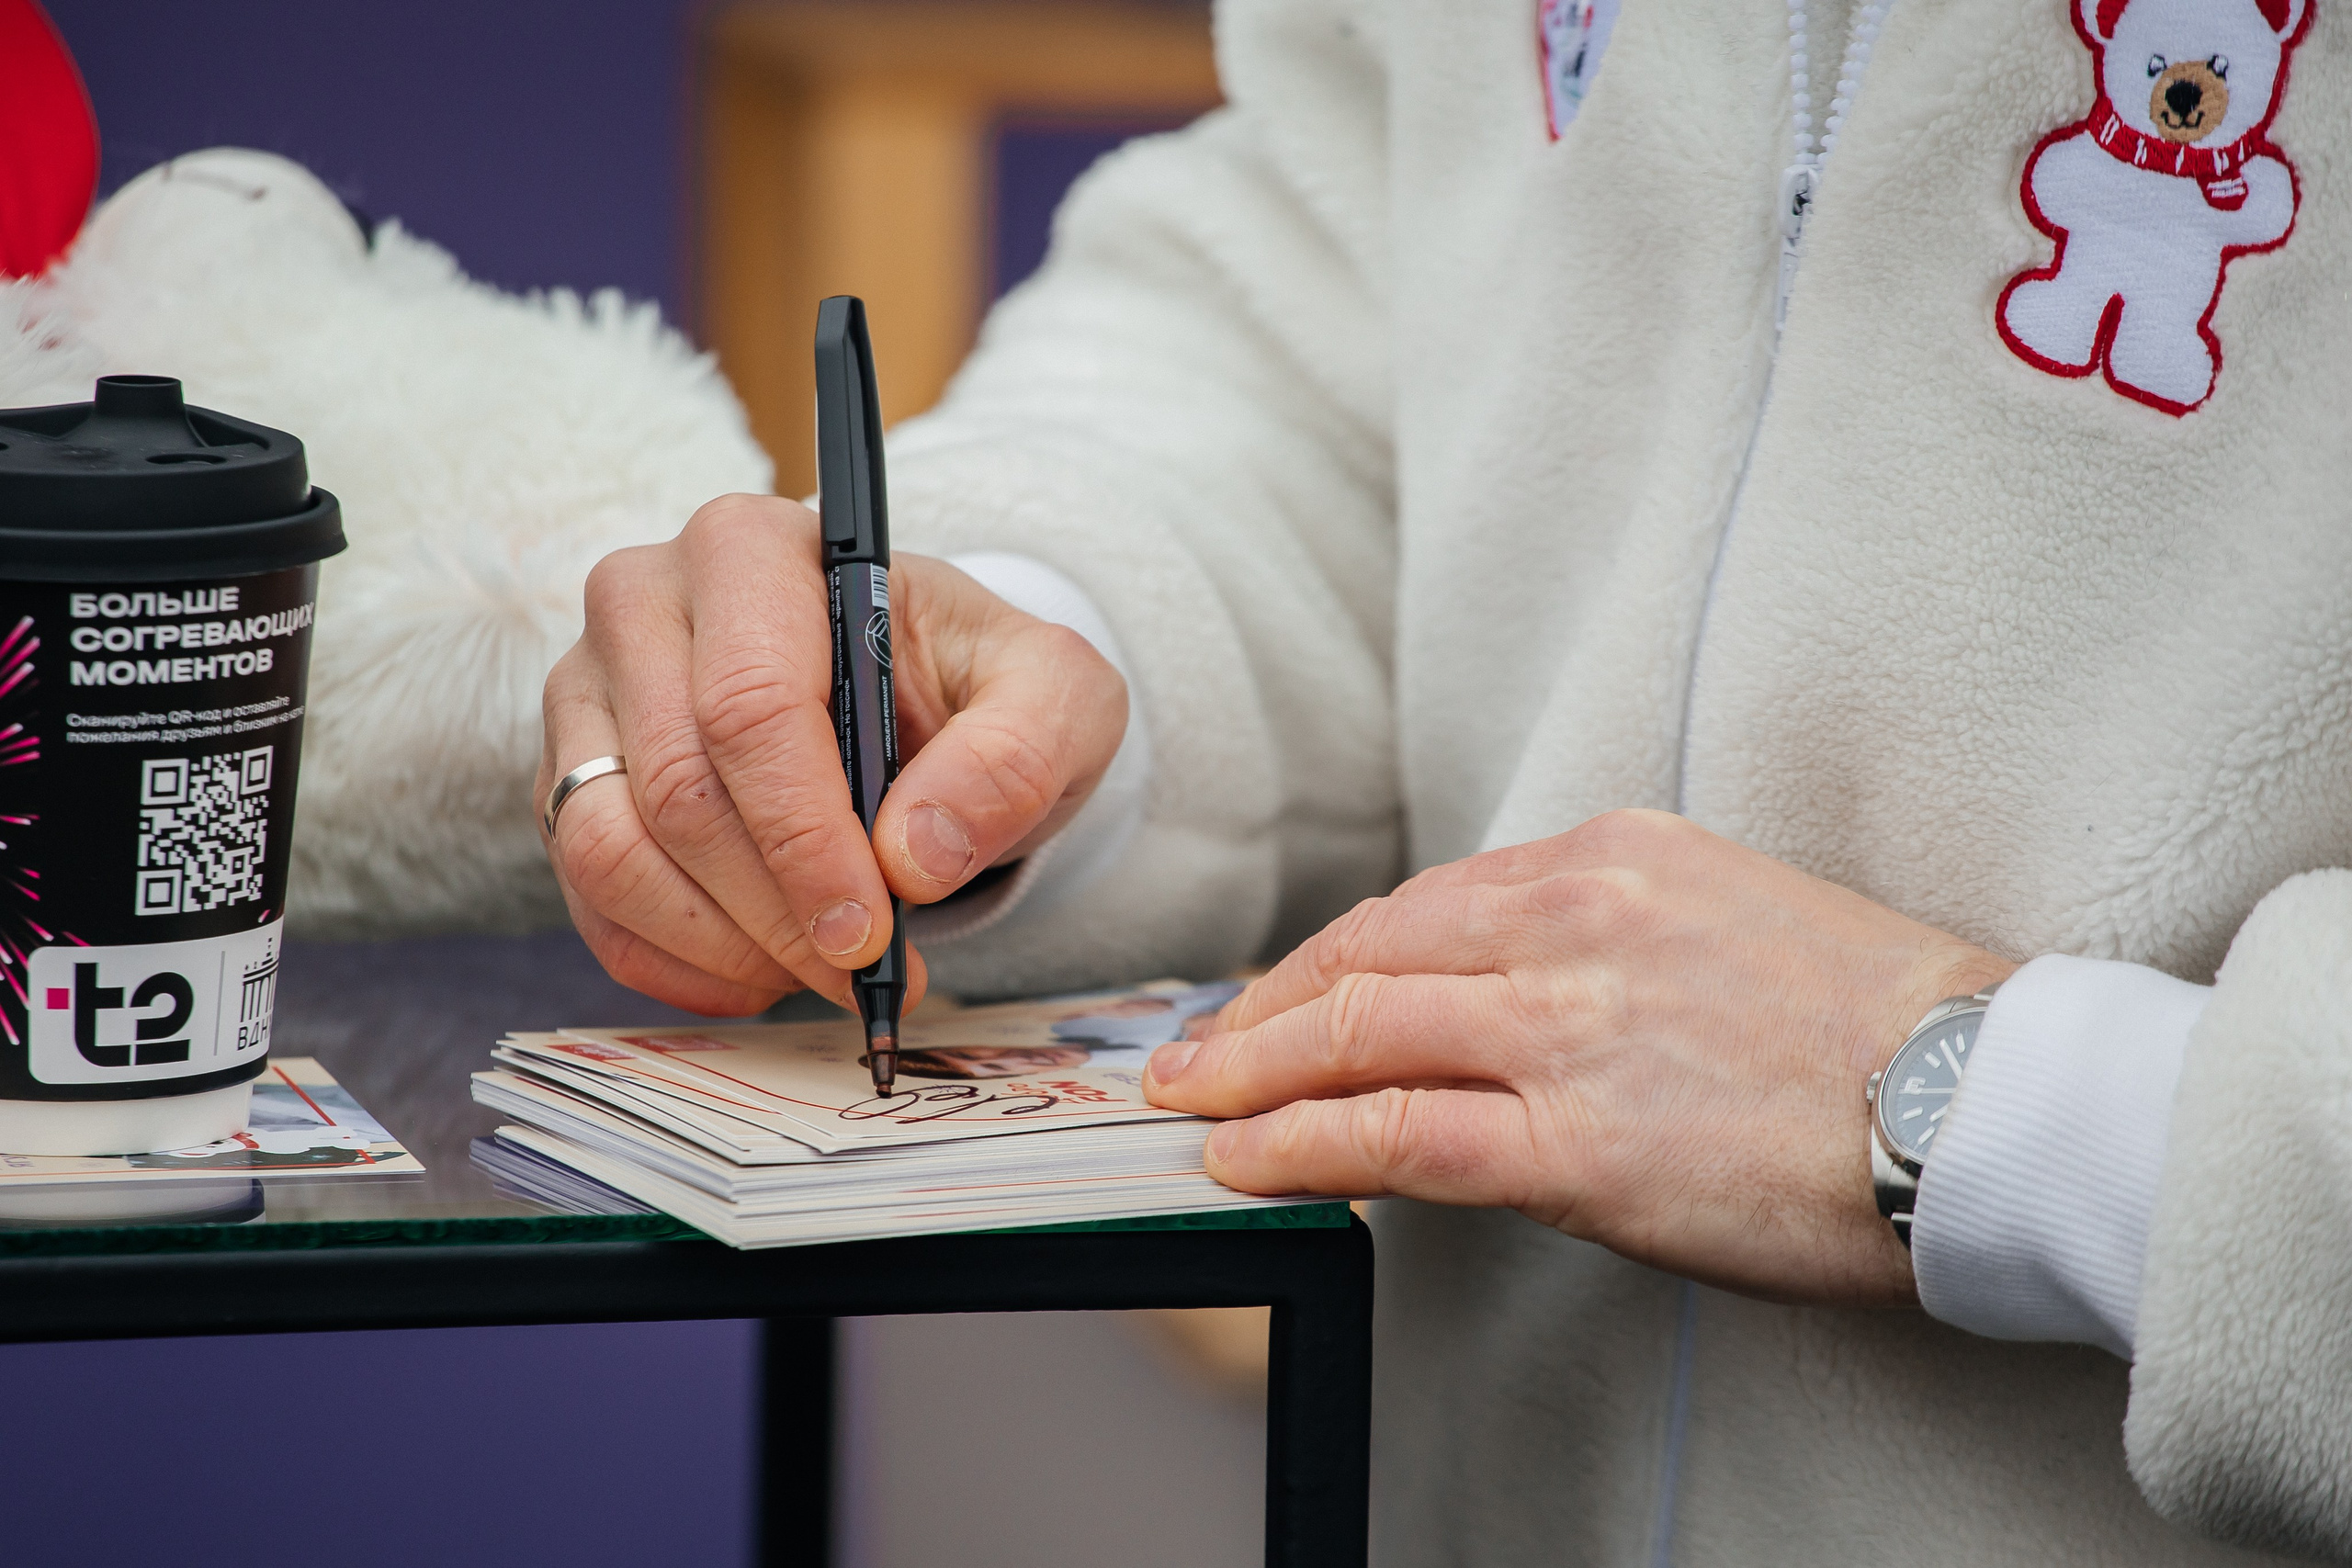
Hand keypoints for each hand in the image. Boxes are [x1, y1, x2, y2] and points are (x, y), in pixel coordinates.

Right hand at [539, 495, 1128, 1014]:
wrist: (922, 701)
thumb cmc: (975, 684)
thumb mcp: (1054, 698)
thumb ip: (1013, 757)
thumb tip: (916, 856)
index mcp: (751, 548)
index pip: (751, 707)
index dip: (806, 839)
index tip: (868, 931)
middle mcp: (643, 603)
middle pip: (678, 788)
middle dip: (775, 909)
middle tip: (859, 968)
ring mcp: (589, 696)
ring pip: (608, 850)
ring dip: (720, 942)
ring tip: (818, 970)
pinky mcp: (567, 780)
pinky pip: (590, 900)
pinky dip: (676, 962)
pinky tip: (764, 969)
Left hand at [1142, 810, 2014, 1305]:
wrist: (1992, 1101)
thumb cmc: (1881, 1030)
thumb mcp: (1726, 922)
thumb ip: (1605, 942)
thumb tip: (1504, 1005)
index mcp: (1612, 855)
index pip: (1423, 905)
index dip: (1328, 960)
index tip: (1281, 998)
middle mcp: (1574, 917)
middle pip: (1365, 955)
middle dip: (1259, 1010)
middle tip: (1194, 1053)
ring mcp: (1567, 1023)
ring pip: (1355, 1030)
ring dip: (1249, 1074)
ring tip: (1190, 1110)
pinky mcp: (1577, 1136)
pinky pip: (1392, 1131)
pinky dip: (1295, 1144)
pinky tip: (1244, 1162)